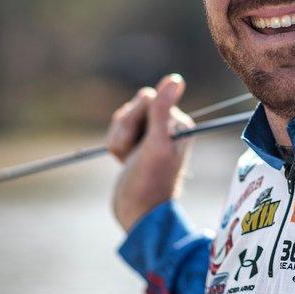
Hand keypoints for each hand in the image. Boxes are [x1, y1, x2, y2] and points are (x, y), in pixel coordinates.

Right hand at [106, 74, 194, 230]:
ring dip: (119, 138)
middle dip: (125, 128)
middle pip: (133, 106)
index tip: (144, 141)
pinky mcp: (136, 145)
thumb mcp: (157, 145)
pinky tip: (123, 161)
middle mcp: (167, 126)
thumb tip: (175, 78)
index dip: (137, 117)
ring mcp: (151, 136)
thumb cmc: (150, 182)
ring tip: (128, 159)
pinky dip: (115, 145)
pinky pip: (117, 131)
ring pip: (122, 118)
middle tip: (133, 153)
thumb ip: (162, 112)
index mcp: (179, 123)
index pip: (148, 97)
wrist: (137, 214)